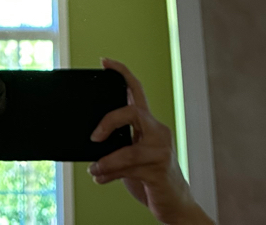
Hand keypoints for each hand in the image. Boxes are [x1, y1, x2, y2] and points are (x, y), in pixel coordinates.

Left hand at [89, 58, 213, 224]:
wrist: (175, 203)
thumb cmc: (150, 176)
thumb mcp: (133, 155)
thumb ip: (119, 143)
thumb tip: (91, 140)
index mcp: (150, 124)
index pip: (137, 91)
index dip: (122, 73)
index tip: (104, 61)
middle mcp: (158, 132)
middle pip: (134, 112)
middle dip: (110, 121)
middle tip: (94, 136)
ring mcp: (161, 152)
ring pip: (128, 150)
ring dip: (105, 161)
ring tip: (94, 169)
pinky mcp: (159, 171)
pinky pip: (130, 169)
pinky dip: (109, 173)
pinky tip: (99, 177)